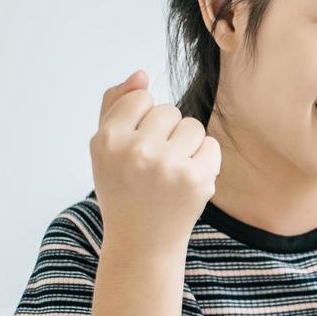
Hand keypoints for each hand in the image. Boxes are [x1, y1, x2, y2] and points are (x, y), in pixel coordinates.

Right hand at [90, 69, 221, 249]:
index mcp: (107, 140)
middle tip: (153, 165)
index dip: (143, 121)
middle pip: (169, 111)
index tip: (136, 146)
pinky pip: (212, 145)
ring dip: (187, 144)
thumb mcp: (105, 148)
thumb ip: (116, 105)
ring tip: (171, 171)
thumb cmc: (123, 188)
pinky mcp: (196, 179)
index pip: (141, 99)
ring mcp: (168, 166)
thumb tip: (141, 74)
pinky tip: (187, 180)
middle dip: (166, 133)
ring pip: (192, 126)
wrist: (142, 241)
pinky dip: (205, 160)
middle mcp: (136, 151)